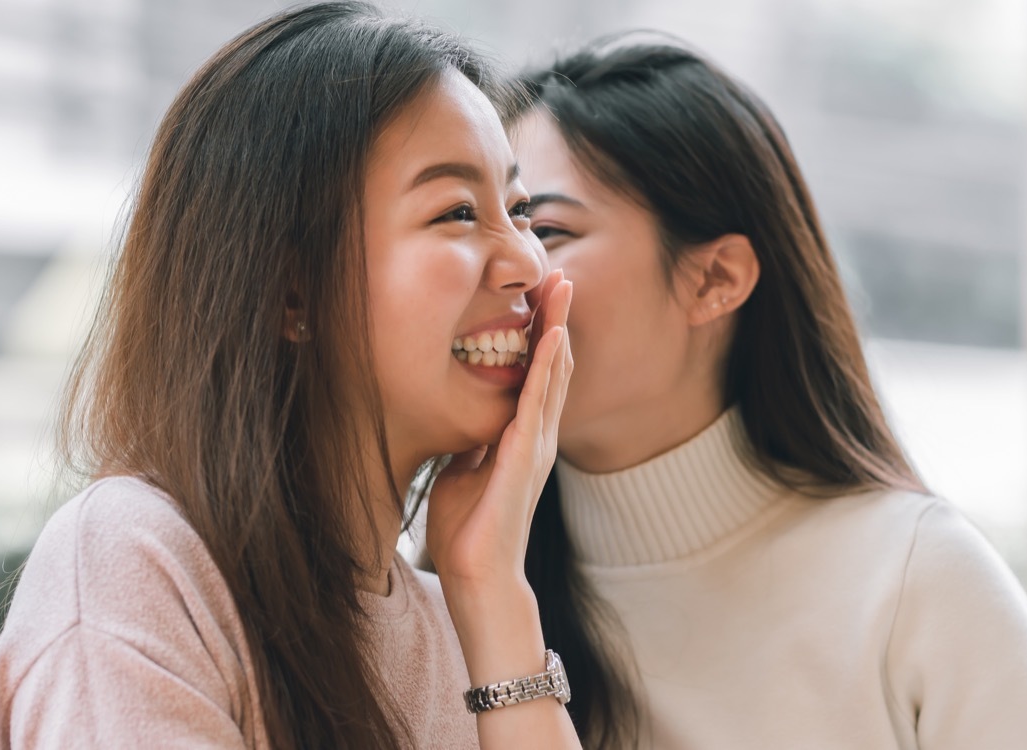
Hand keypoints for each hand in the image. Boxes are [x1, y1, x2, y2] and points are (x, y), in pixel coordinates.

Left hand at [425, 269, 573, 593]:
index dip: (539, 336)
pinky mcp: (525, 456)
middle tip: (560, 275)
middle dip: (556, 319)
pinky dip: (547, 367)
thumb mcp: (463, 474)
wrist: (477, 577)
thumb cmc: (468, 532)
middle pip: (552, 366)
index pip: (535, 376)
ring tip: (563, 288)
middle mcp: (536, 437)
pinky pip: (537, 403)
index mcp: (522, 439)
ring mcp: (536, 445)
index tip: (538, 297)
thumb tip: (464, 426)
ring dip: (558, 329)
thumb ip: (472, 447)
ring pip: (552, 375)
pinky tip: (554, 335)